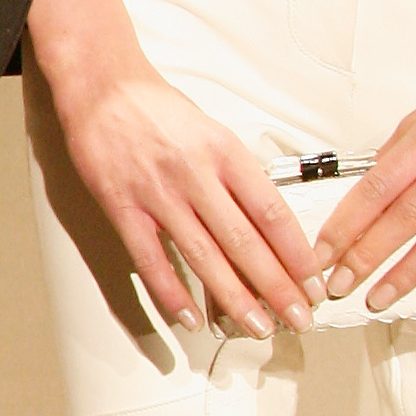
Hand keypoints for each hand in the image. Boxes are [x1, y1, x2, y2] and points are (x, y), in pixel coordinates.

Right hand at [26, 0, 318, 335]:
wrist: (103, 89)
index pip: (272, 212)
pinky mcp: (124, 209)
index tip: (312, 280)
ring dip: (234, 299)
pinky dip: (173, 294)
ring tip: (256, 326)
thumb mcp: (214, 132)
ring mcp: (158, 195)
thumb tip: (268, 225)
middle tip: (298, 317)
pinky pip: (152, 261)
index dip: (296, 253)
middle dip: (276, 287)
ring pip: (204, 257)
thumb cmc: (159, 110)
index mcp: (225, 153)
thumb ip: (239, 176)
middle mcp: (195, 175)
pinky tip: (192, 317)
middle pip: (245, 243)